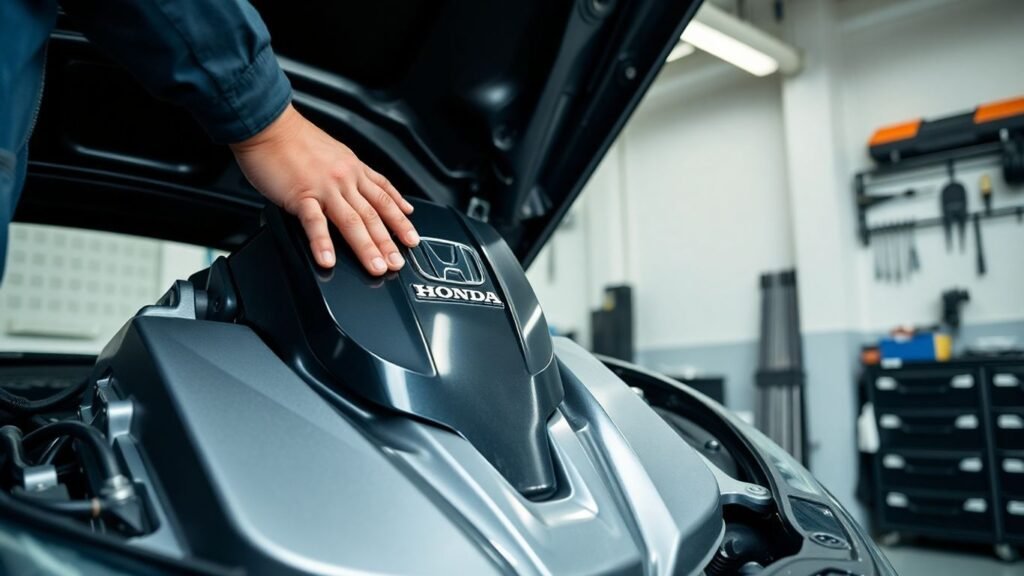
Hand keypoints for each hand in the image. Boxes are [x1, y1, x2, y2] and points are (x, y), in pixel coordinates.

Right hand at [229, 104, 419, 274]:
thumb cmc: (295, 140)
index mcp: (353, 170)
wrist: (268, 124)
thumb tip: (372, 188)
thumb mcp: (337, 152)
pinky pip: (314, 222)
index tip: (412, 238)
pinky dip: (322, 242)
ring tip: (376, 267)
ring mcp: (324, 188)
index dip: (400, 219)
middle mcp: (345, 179)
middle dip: (389, 241)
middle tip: (397, 263)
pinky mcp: (300, 195)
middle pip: (373, 214)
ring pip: (352, 221)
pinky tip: (328, 260)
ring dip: (366, 247)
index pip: (384, 197)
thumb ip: (355, 172)